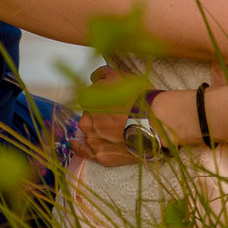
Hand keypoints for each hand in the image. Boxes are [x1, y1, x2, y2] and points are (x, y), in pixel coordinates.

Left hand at [69, 66, 201, 164]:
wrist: (153, 123)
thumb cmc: (139, 98)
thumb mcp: (121, 76)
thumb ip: (102, 73)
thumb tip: (94, 76)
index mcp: (88, 100)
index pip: (89, 96)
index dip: (100, 96)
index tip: (110, 99)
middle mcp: (86, 119)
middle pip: (88, 114)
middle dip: (98, 113)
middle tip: (116, 114)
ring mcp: (92, 138)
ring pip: (87, 130)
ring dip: (94, 128)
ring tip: (111, 128)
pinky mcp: (98, 154)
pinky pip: (82, 150)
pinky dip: (78, 146)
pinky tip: (75, 143)